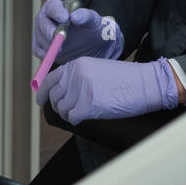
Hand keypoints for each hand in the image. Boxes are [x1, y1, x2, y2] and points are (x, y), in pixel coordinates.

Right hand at [33, 0, 123, 62]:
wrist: (90, 45)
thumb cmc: (91, 28)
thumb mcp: (93, 21)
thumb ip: (85, 16)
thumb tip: (74, 16)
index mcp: (55, 7)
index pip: (52, 7)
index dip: (57, 12)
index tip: (65, 18)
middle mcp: (45, 18)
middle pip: (42, 23)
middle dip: (50, 32)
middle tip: (60, 39)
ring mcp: (41, 33)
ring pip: (40, 38)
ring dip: (50, 45)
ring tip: (63, 49)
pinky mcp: (41, 47)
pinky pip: (40, 51)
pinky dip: (48, 54)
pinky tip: (59, 55)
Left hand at [35, 58, 180, 124]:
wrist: (144, 83)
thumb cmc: (124, 79)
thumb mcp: (96, 69)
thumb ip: (77, 77)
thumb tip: (60, 93)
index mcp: (77, 64)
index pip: (50, 79)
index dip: (43, 93)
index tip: (41, 101)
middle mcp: (76, 75)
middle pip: (54, 96)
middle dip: (59, 106)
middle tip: (69, 111)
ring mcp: (82, 90)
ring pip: (62, 109)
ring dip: (69, 114)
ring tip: (81, 112)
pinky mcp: (89, 105)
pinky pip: (72, 117)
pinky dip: (76, 120)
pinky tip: (85, 117)